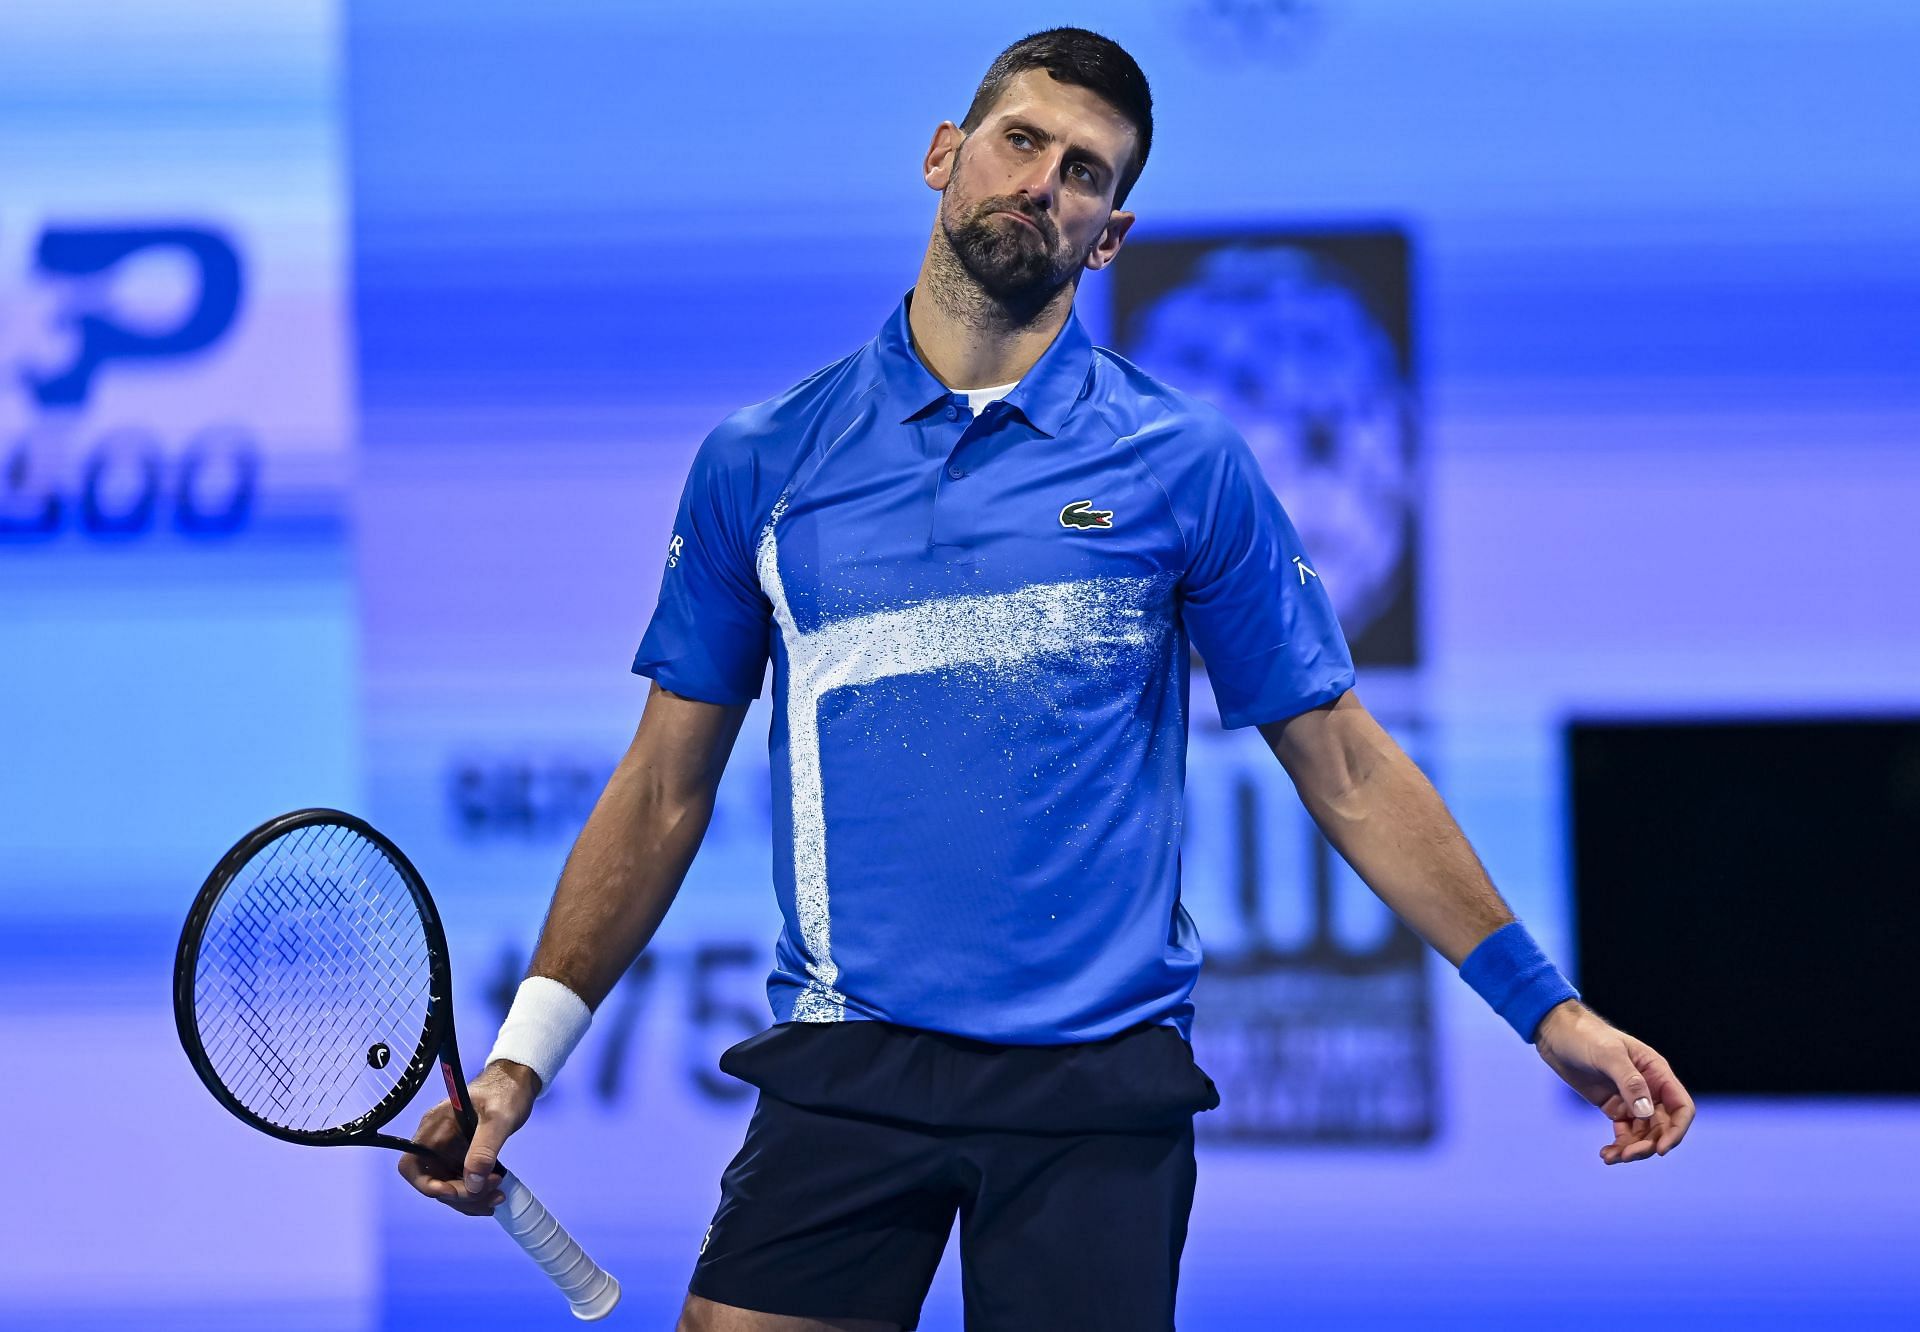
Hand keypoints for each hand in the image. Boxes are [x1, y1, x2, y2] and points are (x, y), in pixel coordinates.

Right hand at [396, 1060, 541, 1213]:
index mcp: (435, 1128)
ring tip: (498, 1196)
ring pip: (449, 1188)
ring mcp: (449, 1153)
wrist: (519, 1084)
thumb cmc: (506, 1092)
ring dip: (471, 1199)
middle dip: (461, 1194)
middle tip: (493, 1190)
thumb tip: (473, 1184)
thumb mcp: (499, 1118)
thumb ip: (484, 1149)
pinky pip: (462, 1185)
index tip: (453, 1192)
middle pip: (434, 1183)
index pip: (411, 1164)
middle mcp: (437, 1143)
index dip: (425, 1184)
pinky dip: (476, 1195)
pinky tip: (495, 1195)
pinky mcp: (463, 1158)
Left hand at [1533, 1000, 1695, 1164]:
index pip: (1681, 1107)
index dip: (1677, 1131)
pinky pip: (1624, 1133)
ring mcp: (1631, 1099)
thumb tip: (1647, 1112)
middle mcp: (1649, 1088)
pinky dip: (1619, 1146)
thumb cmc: (1585, 1035)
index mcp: (1656, 1072)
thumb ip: (1629, 1081)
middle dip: (1649, 1145)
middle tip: (1627, 1155)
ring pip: (1644, 1134)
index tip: (1660, 1149)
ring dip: (1632, 1149)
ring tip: (1612, 1157)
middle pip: (1662, 1127)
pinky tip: (1606, 1155)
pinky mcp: (1613, 1107)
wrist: (1556, 1033)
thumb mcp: (1608, 1054)